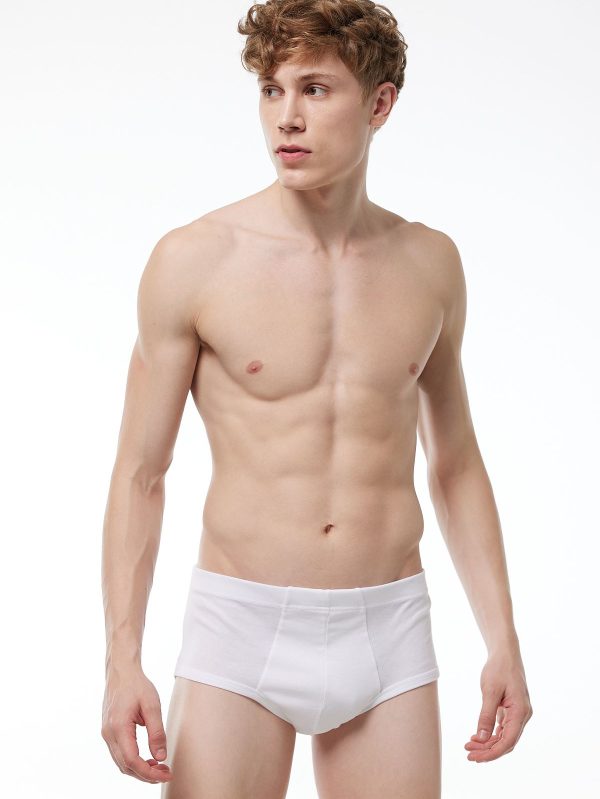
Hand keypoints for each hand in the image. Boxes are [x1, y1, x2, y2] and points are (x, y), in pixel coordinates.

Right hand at [101, 668, 172, 783]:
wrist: (121, 671)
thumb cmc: (136, 685)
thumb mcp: (152, 705)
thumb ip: (156, 732)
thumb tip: (161, 757)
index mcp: (118, 727)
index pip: (132, 760)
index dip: (149, 772)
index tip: (166, 773)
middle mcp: (108, 734)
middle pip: (125, 766)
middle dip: (146, 774)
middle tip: (166, 772)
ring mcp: (106, 733)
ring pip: (121, 762)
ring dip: (139, 769)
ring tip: (160, 766)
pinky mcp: (109, 731)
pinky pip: (120, 753)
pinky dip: (133, 761)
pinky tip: (148, 757)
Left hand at [465, 649, 532, 762]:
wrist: (505, 653)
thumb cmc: (498, 668)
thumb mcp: (489, 691)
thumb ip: (486, 715)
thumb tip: (481, 738)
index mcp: (521, 712)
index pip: (508, 741)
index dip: (492, 753)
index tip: (476, 757)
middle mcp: (523, 716)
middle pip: (506, 742)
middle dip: (488, 750)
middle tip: (468, 754)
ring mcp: (518, 713)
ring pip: (504, 736)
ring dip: (488, 744)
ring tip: (469, 746)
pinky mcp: (512, 710)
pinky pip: (503, 728)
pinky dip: (491, 734)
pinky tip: (477, 737)